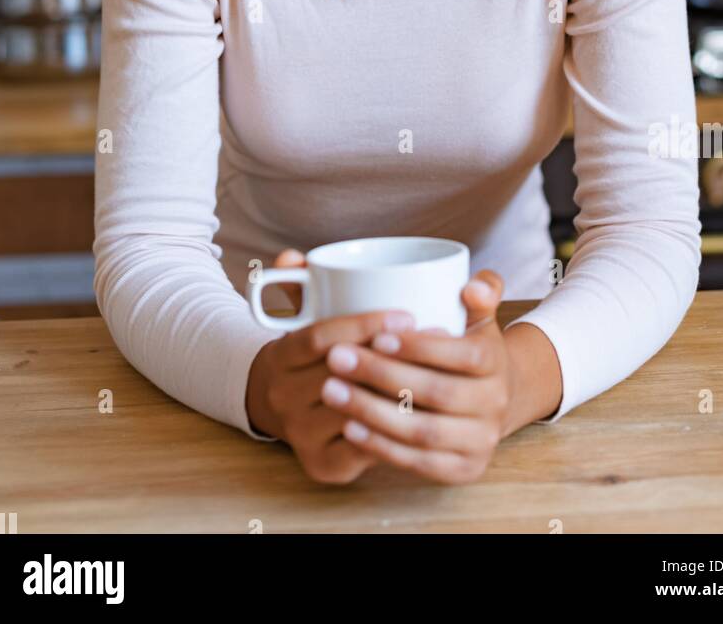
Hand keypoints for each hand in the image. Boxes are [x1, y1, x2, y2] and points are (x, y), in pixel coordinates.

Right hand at [245, 249, 417, 484]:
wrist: (288, 405)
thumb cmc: (311, 352)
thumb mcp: (303, 314)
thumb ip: (302, 281)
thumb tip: (291, 256)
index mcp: (279, 356)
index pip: (320, 337)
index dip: (364, 325)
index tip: (406, 314)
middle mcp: (282, 397)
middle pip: (342, 375)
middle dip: (393, 356)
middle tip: (440, 335)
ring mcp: (300, 434)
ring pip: (356, 411)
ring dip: (401, 390)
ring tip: (443, 368)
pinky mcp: (322, 466)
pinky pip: (363, 448)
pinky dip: (395, 428)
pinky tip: (425, 408)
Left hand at [317, 268, 512, 483]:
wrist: (489, 401)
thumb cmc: (468, 351)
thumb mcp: (479, 318)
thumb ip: (482, 291)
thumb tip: (471, 286)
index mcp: (496, 361)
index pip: (462, 354)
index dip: (420, 347)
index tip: (376, 336)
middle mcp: (495, 404)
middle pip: (438, 393)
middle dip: (382, 375)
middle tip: (337, 358)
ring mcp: (481, 441)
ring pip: (424, 431)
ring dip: (373, 412)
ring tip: (331, 390)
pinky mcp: (464, 470)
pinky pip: (419, 463)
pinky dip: (382, 447)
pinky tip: (350, 428)